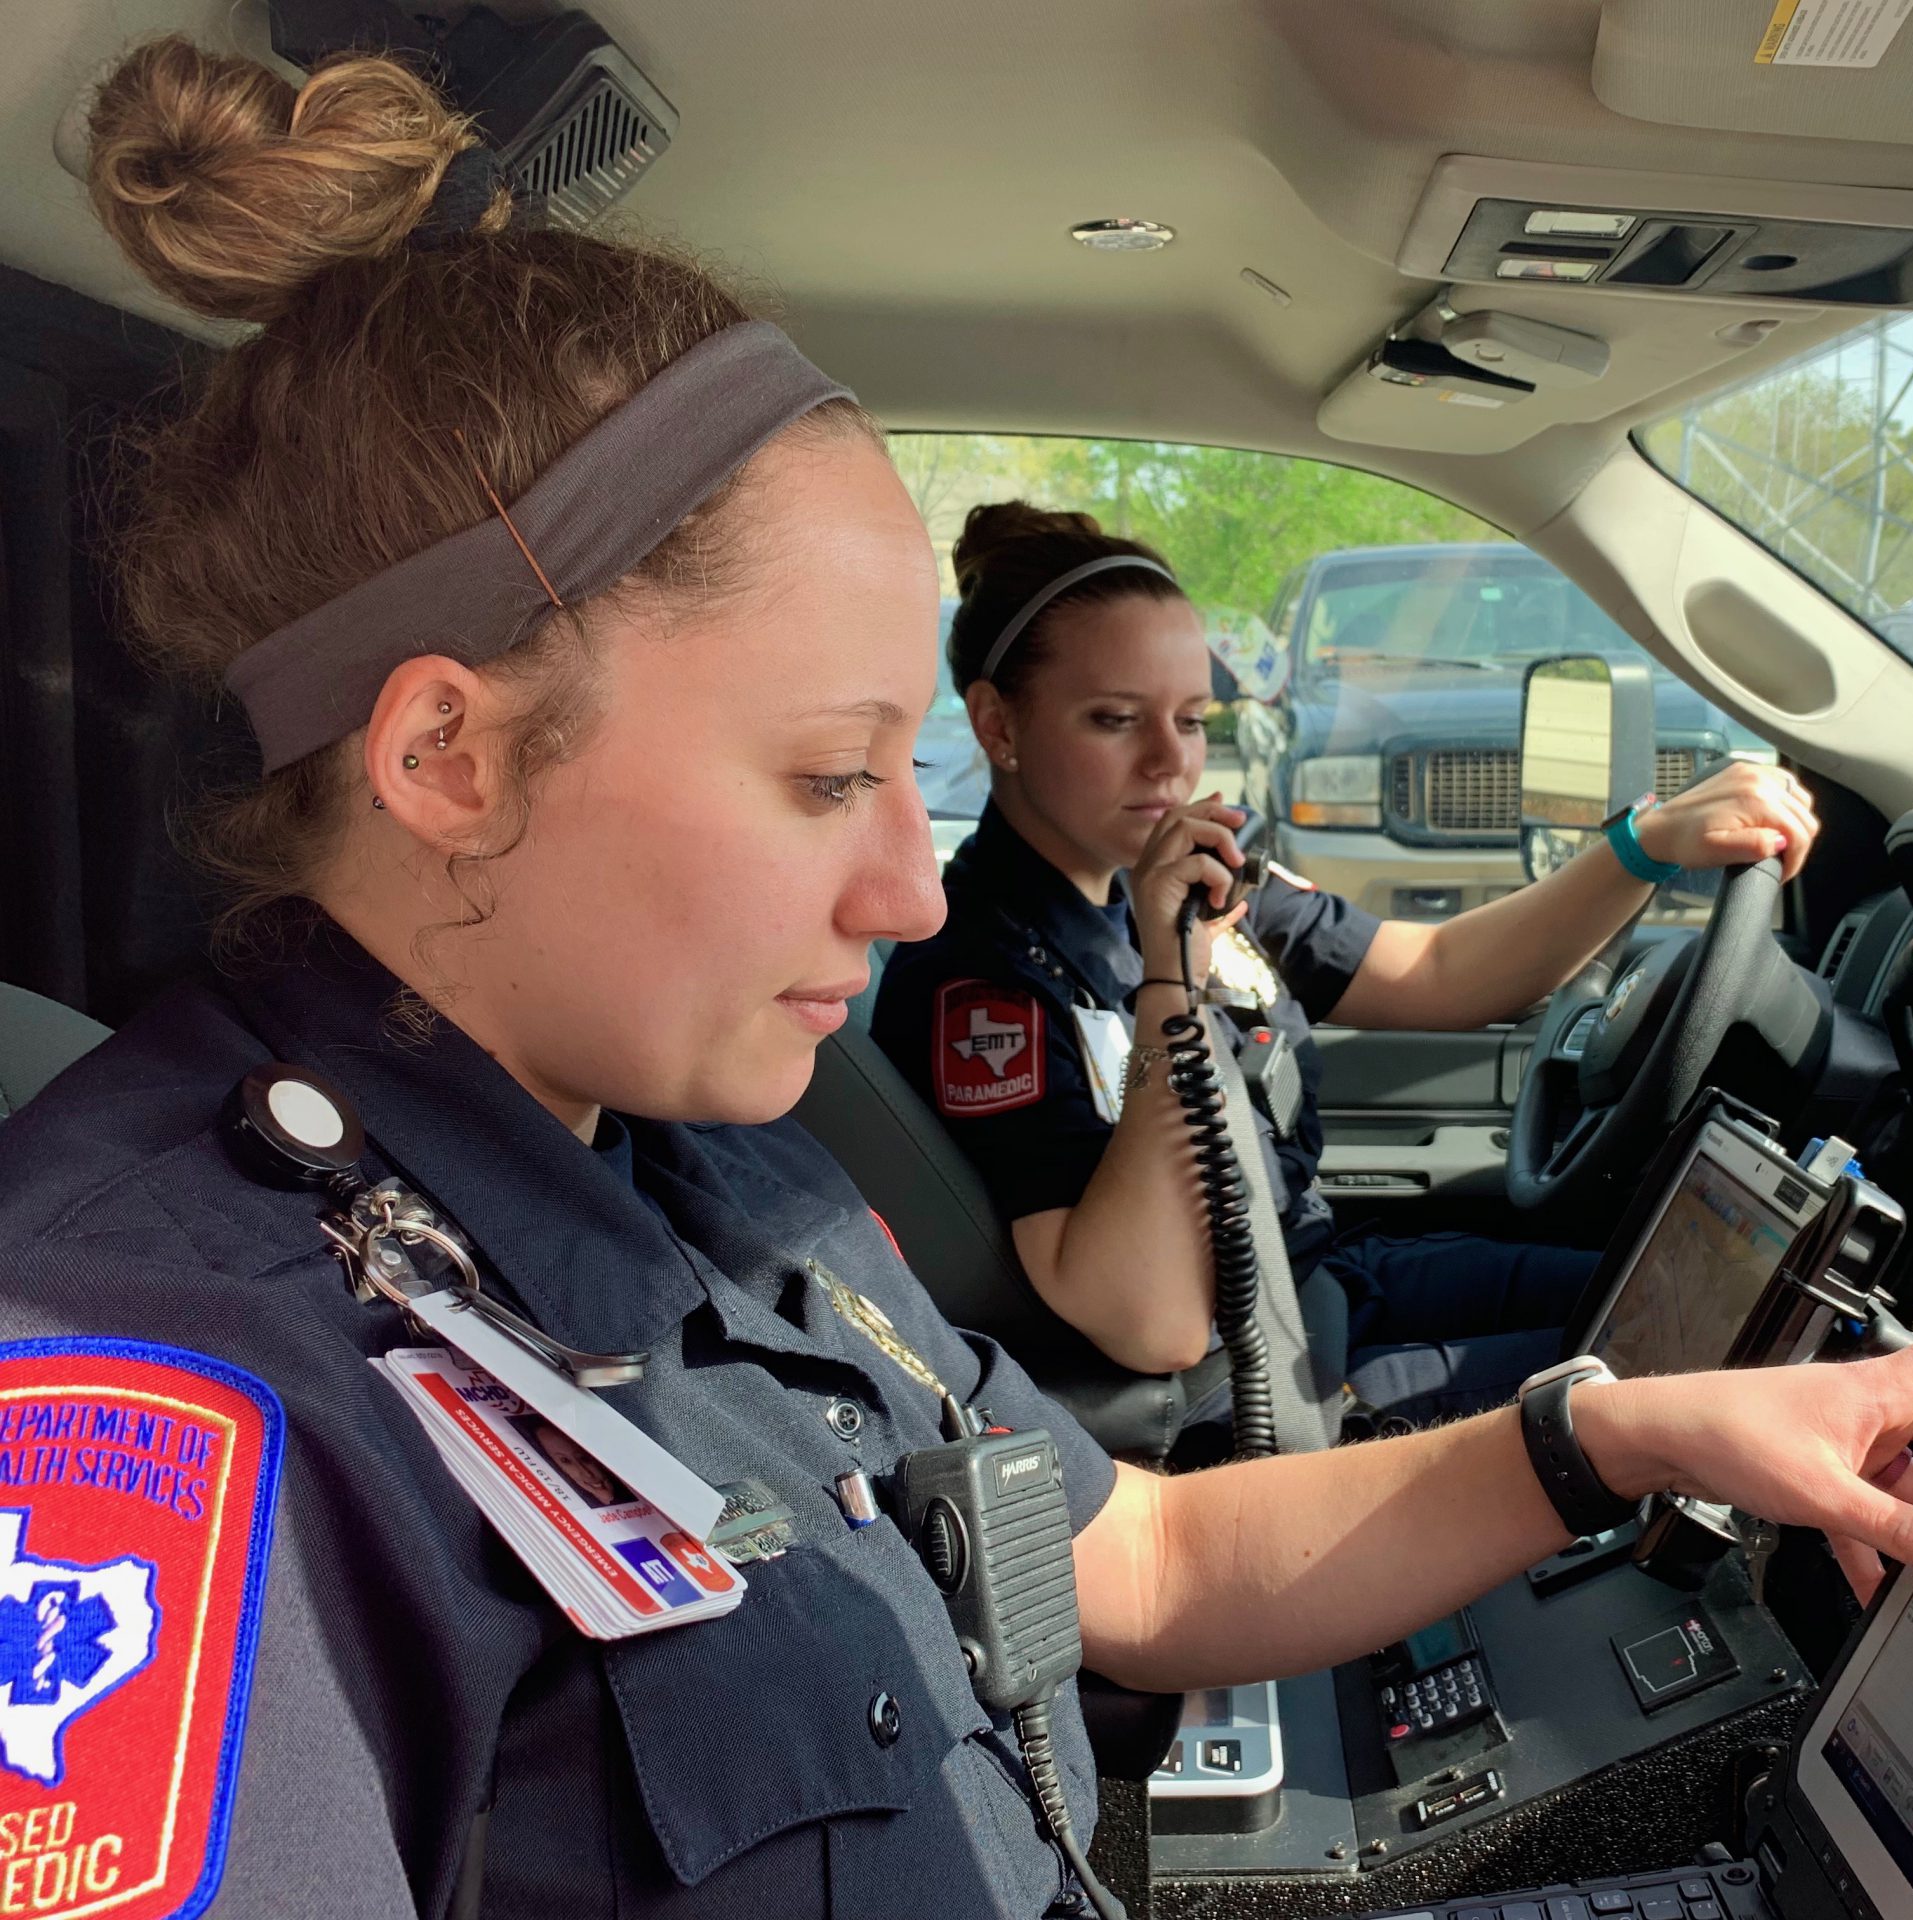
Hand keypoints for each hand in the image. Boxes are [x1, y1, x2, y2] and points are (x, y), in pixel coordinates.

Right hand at [1130, 794, 1247, 985]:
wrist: (1175, 979)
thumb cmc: (1188, 952)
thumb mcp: (1208, 918)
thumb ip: (1219, 901)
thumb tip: (1243, 894)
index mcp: (1154, 869)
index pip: (1173, 822)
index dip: (1201, 807)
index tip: (1226, 806)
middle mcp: (1146, 866)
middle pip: (1177, 816)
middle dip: (1213, 811)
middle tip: (1240, 822)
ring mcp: (1150, 873)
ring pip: (1185, 827)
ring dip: (1220, 837)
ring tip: (1237, 861)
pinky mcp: (1158, 885)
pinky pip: (1198, 863)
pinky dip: (1219, 877)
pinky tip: (1220, 899)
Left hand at [1577, 1354, 1912, 1603]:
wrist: (1658, 1438)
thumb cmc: (1727, 1432)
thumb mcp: (1828, 1494)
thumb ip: (1898, 1529)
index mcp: (1879, 1395)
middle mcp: (1867, 1414)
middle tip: (1908, 1534)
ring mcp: (1845, 1444)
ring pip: (1902, 1491)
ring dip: (1906, 1530)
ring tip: (1902, 1570)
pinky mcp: (1819, 1472)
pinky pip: (1866, 1516)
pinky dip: (1873, 1551)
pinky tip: (1878, 1589)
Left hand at [1632, 761, 1819, 883]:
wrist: (1661, 826)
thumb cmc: (1686, 842)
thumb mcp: (1716, 851)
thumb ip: (1753, 845)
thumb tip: (1782, 841)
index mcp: (1756, 799)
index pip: (1799, 832)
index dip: (1796, 858)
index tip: (1781, 873)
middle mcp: (1761, 780)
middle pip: (1803, 815)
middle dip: (1798, 843)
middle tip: (1781, 862)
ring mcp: (1755, 771)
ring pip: (1800, 799)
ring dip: (1796, 822)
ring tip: (1778, 843)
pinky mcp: (1748, 770)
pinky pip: (1786, 785)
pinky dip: (1788, 803)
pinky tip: (1775, 819)